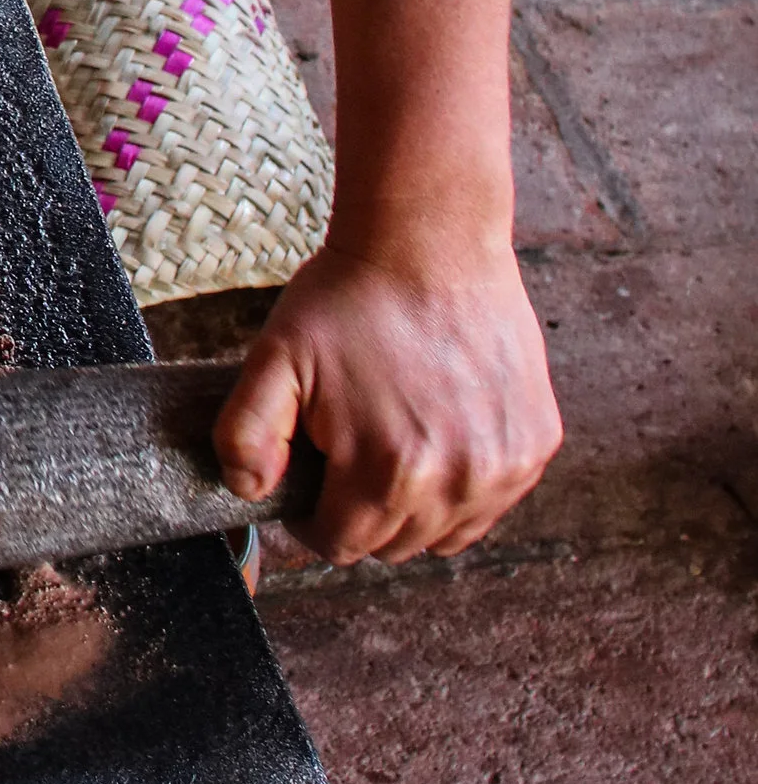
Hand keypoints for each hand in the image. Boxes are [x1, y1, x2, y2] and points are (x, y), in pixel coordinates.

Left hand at [215, 232, 561, 562]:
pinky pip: (494, 499)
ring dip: (418, 505)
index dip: (316, 517)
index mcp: (388, 473)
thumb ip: (245, 437)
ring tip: (396, 440)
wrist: (431, 239)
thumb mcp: (272, 359)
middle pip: (396, 545)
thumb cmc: (349, 298)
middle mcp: (457, 482)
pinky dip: (465, 482)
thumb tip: (251, 493)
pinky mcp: (538, 442)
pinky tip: (442, 429)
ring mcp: (505, 465)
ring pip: (449, 532)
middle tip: (352, 449)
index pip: (342, 545)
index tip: (313, 479)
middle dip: (364, 510)